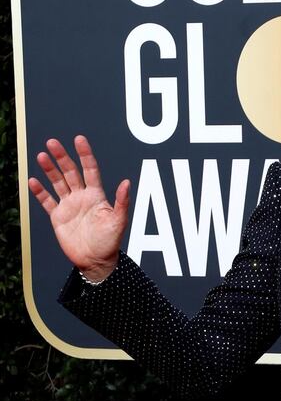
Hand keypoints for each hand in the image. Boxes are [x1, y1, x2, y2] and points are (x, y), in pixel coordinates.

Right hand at [28, 136, 129, 280]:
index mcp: (97, 195)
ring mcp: (69, 206)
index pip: (90, 169)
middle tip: (52, 142)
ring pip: (57, 183)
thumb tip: (127, 182)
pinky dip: (40, 191)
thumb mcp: (119, 221)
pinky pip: (47, 201)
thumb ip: (122, 201)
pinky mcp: (58, 217)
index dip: (85, 154)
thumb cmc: (110, 241)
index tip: (79, 139)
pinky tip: (33, 180)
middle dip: (62, 157)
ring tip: (41, 155)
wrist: (95, 260)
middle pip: (71, 172)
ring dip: (49, 169)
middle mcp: (82, 197)